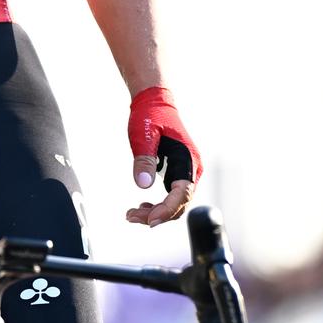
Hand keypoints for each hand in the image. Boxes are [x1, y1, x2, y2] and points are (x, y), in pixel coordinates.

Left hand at [125, 86, 199, 227]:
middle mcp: (192, 168)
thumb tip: (143, 185)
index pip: (182, 194)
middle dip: (157, 215)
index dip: (167, 210)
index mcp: (188, 160)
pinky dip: (158, 205)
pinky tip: (142, 206)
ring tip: (132, 214)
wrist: (154, 102)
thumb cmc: (150, 116)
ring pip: (176, 203)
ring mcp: (186, 171)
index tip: (149, 220)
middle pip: (180, 203)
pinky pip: (172, 196)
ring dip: (156, 212)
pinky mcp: (178, 172)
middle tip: (130, 216)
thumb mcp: (143, 136)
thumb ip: (144, 159)